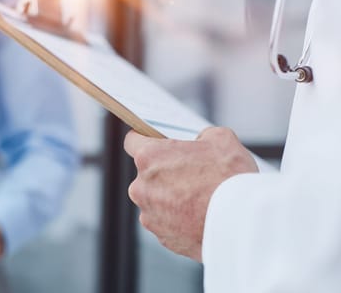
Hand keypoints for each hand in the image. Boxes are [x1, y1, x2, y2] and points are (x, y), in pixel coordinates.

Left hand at [124, 127, 258, 261]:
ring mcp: (149, 213)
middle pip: (146, 174)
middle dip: (165, 173)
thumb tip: (201, 142)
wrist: (242, 223)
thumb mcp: (221, 139)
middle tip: (192, 175)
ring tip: (200, 200)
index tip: (153, 143)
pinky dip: (179, 220)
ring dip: (171, 199)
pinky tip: (200, 217)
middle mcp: (141, 186)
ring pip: (155, 201)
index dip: (144, 139)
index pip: (132, 141)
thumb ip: (202, 136)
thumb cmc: (230, 177)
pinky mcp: (161, 236)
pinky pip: (165, 223)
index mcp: (149, 157)